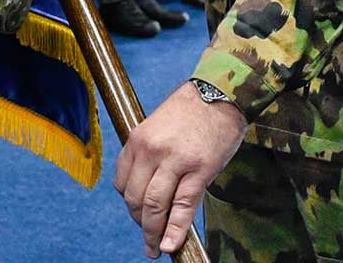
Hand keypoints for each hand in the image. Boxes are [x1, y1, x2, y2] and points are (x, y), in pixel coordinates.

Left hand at [115, 81, 246, 257]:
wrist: (220, 94)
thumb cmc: (190, 111)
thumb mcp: (157, 126)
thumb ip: (148, 153)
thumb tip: (145, 185)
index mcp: (137, 139)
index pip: (122, 182)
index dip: (129, 204)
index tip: (137, 213)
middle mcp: (151, 150)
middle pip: (136, 198)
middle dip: (139, 222)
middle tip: (147, 236)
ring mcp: (175, 160)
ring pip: (155, 205)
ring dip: (152, 232)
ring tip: (155, 247)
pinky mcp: (199, 170)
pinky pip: (183, 206)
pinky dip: (174, 229)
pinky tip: (170, 245)